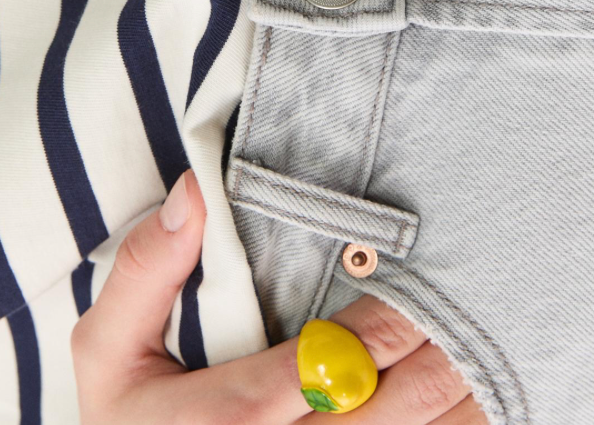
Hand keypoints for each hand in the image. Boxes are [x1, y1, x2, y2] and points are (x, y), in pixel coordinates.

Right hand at [72, 169, 488, 422]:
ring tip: (484, 334)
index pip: (315, 379)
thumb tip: (193, 191)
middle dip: (426, 353)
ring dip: (453, 395)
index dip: (371, 337)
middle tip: (468, 295)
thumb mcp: (109, 351)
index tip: (410, 292)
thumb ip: (144, 272)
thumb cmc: (133, 419)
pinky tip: (473, 392)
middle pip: (376, 415)